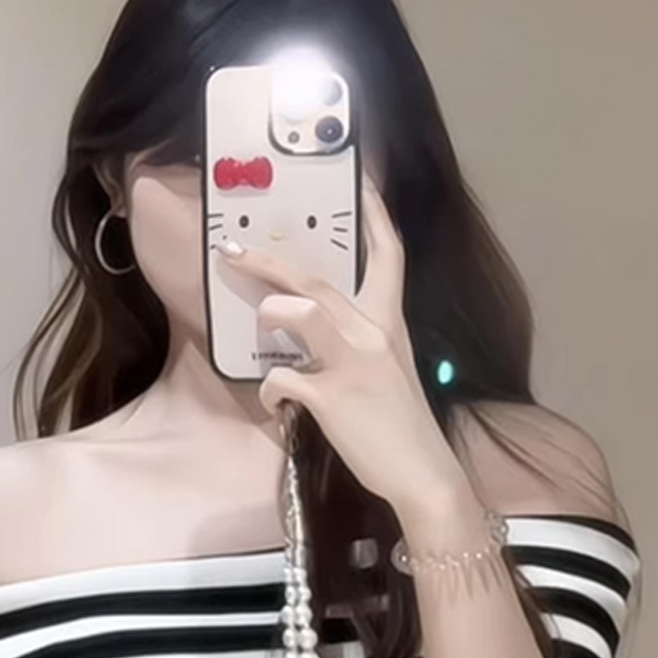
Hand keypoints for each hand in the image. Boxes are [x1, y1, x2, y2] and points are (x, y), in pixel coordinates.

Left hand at [215, 171, 465, 514]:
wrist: (424, 474)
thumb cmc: (402, 428)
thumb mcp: (388, 373)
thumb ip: (357, 348)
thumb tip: (314, 347)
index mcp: (389, 324)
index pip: (388, 256)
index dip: (376, 216)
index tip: (362, 182)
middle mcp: (373, 334)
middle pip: (317, 280)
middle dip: (270, 261)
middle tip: (234, 249)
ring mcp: (353, 364)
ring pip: (301, 312)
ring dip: (272, 312)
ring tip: (262, 322)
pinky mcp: (332, 398)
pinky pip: (282, 379)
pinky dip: (272, 390)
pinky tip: (278, 403)